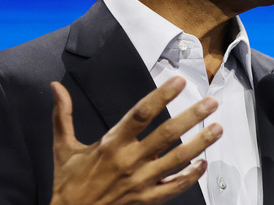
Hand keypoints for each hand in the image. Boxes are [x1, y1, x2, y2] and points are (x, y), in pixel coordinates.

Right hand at [49, 76, 220, 203]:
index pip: (141, 114)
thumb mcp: (63, 148)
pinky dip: (191, 176)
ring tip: (218, 128)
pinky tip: (204, 163)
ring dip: (199, 143)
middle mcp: (129, 161)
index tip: (178, 81)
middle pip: (166, 134)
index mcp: (111, 144)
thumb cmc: (69, 183)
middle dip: (191, 116)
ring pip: (177, 160)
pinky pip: (174, 187)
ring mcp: (141, 182)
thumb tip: (55, 86)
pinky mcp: (147, 199)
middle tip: (210, 102)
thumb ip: (63, 115)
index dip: (161, 96)